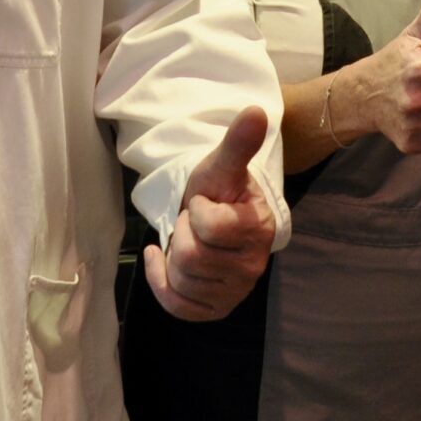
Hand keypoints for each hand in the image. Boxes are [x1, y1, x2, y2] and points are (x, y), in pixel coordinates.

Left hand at [145, 106, 277, 321]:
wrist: (216, 218)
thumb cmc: (218, 191)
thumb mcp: (222, 165)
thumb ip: (237, 142)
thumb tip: (256, 111)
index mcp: (259, 229)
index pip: (209, 226)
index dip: (197, 209)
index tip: (204, 202)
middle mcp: (253, 266)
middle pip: (190, 256)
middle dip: (181, 233)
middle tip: (193, 224)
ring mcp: (235, 291)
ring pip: (181, 280)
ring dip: (172, 258)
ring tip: (187, 241)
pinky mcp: (216, 310)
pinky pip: (177, 306)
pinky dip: (161, 282)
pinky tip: (161, 262)